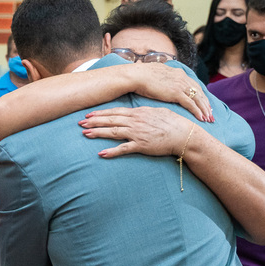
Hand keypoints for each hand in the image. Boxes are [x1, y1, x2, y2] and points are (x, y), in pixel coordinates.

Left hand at [79, 107, 195, 158]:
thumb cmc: (174, 123)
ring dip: (98, 133)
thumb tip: (135, 112)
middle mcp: (135, 122)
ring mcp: (137, 133)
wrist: (184, 134)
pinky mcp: (141, 145)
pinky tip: (101, 153)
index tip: (89, 114)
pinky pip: (123, 149)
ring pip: (113, 132)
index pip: (115, 111)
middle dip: (94, 122)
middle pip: (111, 120)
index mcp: (138, 113)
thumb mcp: (157, 112)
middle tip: (80, 123)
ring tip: (85, 134)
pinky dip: (112, 151)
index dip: (101, 113)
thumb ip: (144, 112)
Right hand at [129, 62, 213, 121]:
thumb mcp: (157, 74)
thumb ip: (164, 78)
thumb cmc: (142, 76)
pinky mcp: (176, 93)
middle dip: (206, 104)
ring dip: (205, 109)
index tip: (205, 104)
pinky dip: (198, 111)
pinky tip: (202, 118)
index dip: (201, 96)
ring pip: (198, 99)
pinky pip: (191, 104)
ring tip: (209, 119)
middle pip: (199, 92)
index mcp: (179, 73)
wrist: (137, 76)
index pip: (194, 85)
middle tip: (211, 114)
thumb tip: (162, 81)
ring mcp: (180, 85)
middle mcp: (182, 78)